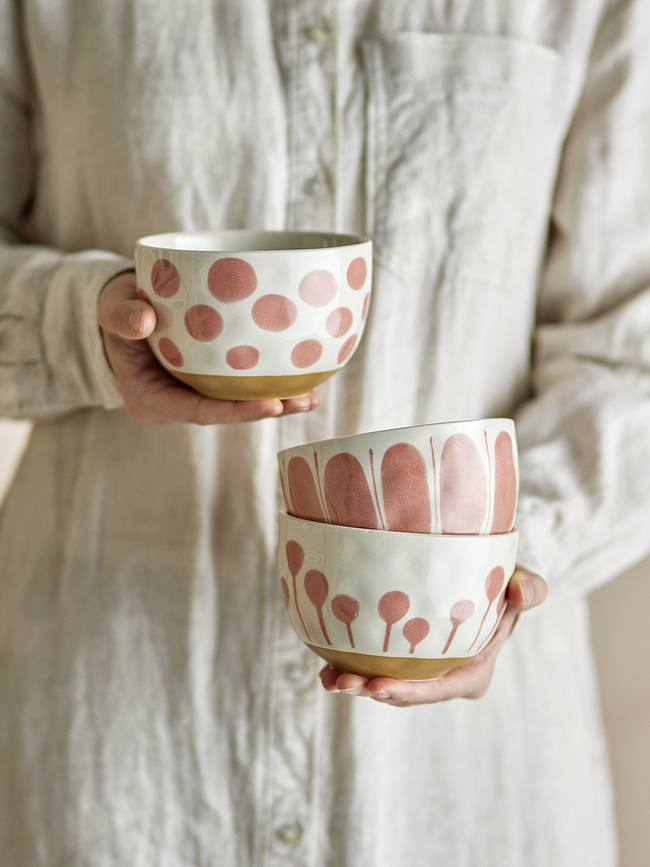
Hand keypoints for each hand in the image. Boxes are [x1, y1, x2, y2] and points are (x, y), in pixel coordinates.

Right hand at [97, 271, 320, 423]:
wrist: (122, 306)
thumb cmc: (116, 307)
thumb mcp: (110, 308)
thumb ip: (121, 316)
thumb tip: (142, 321)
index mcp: (150, 398)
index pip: (197, 412)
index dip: (235, 413)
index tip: (270, 406)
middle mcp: (175, 404)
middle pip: (225, 413)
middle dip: (266, 410)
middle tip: (303, 401)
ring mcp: (192, 393)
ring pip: (236, 403)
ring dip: (276, 401)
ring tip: (312, 397)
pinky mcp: (206, 380)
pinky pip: (238, 386)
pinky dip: (268, 382)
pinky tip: (301, 377)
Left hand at [319, 565, 546, 705]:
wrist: (483, 580)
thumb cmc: (505, 586)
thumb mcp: (523, 585)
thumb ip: (529, 589)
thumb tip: (522, 592)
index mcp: (471, 674)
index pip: (439, 690)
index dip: (410, 692)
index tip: (381, 686)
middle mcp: (442, 679)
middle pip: (406, 693)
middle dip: (374, 692)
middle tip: (344, 684)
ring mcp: (419, 671)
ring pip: (385, 683)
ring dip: (356, 685)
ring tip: (328, 680)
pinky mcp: (400, 657)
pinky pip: (374, 666)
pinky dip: (351, 667)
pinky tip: (324, 667)